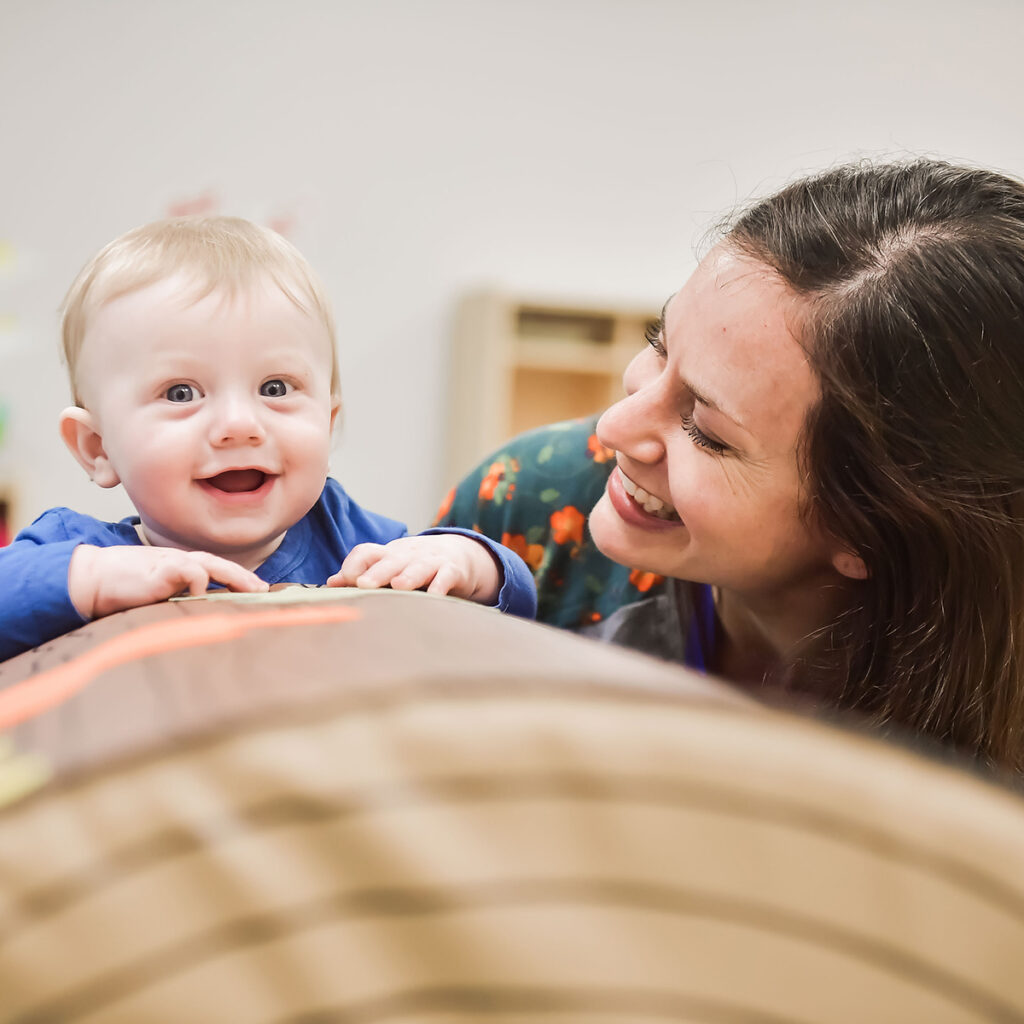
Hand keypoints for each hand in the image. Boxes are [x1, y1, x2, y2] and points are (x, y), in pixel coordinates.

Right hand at [68, 544, 268, 619]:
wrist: (93, 579)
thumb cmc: (124, 587)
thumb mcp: (157, 593)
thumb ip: (178, 599)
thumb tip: (200, 621)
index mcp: (180, 567)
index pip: (216, 569)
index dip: (238, 578)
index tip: (258, 591)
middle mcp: (180, 561)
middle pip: (220, 565)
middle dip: (244, 577)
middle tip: (264, 591)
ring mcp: (170, 563)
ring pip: (210, 564)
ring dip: (233, 575)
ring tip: (252, 589)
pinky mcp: (160, 569)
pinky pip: (189, 570)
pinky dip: (199, 579)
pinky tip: (202, 592)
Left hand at [326, 535, 500, 604]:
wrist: (460, 553)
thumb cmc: (415, 564)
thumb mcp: (390, 564)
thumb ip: (361, 573)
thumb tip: (331, 583)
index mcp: (389, 554)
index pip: (367, 552)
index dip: (354, 564)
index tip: (345, 581)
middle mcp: (408, 555)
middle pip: (391, 560)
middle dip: (377, 572)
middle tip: (364, 584)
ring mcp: (431, 561)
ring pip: (419, 567)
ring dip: (409, 575)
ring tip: (398, 585)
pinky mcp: (452, 570)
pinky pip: (446, 576)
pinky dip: (441, 585)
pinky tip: (434, 596)